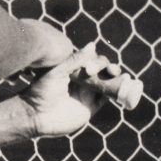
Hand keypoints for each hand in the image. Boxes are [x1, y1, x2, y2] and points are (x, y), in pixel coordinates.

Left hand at [12, 43, 137, 137]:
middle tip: (111, 71)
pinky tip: (124, 88)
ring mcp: (88, 93)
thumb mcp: (57, 72)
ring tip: (124, 77)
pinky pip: (107, 98)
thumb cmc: (42, 91)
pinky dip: (116, 93)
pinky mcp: (91, 106)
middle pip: (103, 70)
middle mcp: (83, 80)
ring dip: (117, 79)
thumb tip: (92, 45)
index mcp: (74, 69)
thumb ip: (75, 60)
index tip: (91, 69)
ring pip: (107, 83)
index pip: (92, 60)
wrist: (36, 116)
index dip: (98, 62)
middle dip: (110, 68)